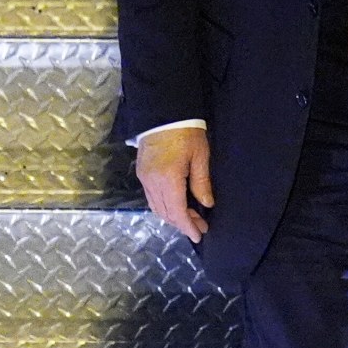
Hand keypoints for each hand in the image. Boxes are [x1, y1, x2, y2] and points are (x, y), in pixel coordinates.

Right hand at [137, 127, 213, 241]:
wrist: (163, 113)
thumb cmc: (186, 132)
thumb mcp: (200, 156)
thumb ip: (201, 183)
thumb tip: (206, 204)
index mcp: (168, 179)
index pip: (177, 212)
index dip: (188, 226)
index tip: (199, 234)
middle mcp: (152, 182)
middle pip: (165, 212)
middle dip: (182, 223)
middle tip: (200, 226)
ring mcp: (144, 178)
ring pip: (156, 207)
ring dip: (172, 216)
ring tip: (190, 218)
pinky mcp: (141, 173)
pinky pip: (150, 197)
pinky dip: (163, 206)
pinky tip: (175, 205)